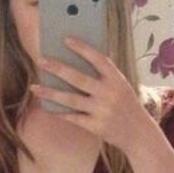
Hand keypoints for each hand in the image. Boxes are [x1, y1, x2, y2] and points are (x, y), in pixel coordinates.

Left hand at [33, 39, 150, 154]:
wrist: (139, 133)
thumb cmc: (126, 105)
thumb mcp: (121, 86)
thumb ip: (103, 76)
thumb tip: (75, 61)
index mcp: (116, 80)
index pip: (98, 59)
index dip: (83, 48)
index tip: (66, 39)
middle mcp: (109, 94)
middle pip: (78, 78)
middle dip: (58, 68)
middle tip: (40, 60)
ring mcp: (101, 111)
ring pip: (70, 99)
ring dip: (50, 93)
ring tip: (34, 87)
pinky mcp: (95, 126)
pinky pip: (72, 117)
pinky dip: (58, 112)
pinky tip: (45, 106)